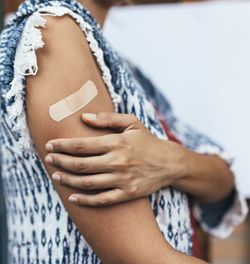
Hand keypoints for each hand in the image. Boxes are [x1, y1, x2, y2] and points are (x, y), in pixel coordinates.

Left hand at [45, 112, 187, 205]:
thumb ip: (107, 119)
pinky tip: (73, 197)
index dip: (62, 145)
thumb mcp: (131, 123)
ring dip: (68, 180)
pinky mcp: (127, 193)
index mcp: (116, 142)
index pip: (81, 145)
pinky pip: (102, 199)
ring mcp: (122, 179)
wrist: (169, 162)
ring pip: (88, 183)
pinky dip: (85, 200)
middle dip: (60, 162)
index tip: (50, 145)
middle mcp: (117, 161)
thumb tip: (84, 117)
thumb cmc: (147, 141)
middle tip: (49, 159)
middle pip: (81, 164)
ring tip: (56, 175)